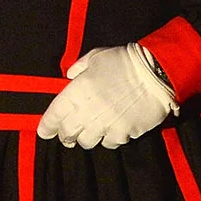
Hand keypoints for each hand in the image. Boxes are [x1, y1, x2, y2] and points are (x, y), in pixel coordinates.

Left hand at [37, 44, 177, 148]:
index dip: (47, 126)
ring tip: (91, 131)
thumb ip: (79, 67)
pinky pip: (108, 143)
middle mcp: (88, 109)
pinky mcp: (122, 133)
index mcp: (78, 89)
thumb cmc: (124, 61)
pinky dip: (107, 138)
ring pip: (86, 141)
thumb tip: (70, 77)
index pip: (55, 114)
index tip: (44, 132)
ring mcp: (105, 123)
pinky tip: (112, 130)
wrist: (156, 73)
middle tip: (67, 135)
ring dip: (86, 137)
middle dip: (65, 135)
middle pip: (67, 133)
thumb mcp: (97, 57)